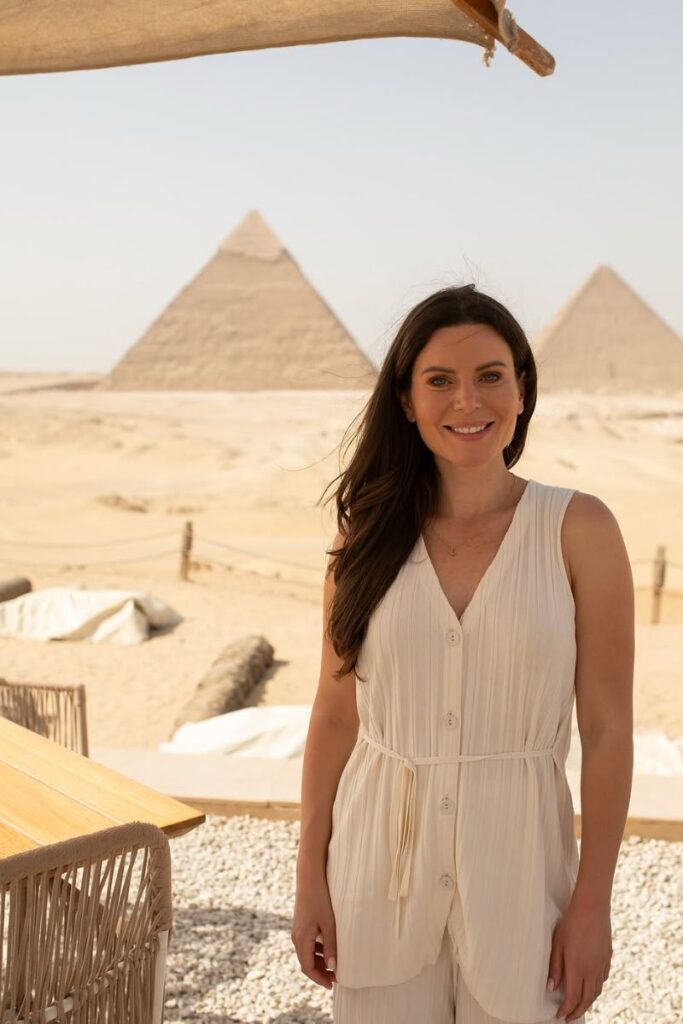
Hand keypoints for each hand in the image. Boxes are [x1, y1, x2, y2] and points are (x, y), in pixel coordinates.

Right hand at [291, 880, 337, 989]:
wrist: (310, 878)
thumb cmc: (320, 900)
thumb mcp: (329, 924)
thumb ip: (331, 946)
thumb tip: (333, 968)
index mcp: (301, 940)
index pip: (307, 968)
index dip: (319, 978)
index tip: (332, 984)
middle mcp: (296, 937)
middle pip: (306, 962)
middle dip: (320, 972)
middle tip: (335, 979)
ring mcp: (297, 930)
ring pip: (307, 953)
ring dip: (319, 962)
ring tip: (334, 966)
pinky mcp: (301, 924)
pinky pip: (307, 944)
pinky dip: (317, 951)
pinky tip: (328, 949)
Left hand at [547, 901, 611, 1020]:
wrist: (592, 907)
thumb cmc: (571, 923)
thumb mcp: (557, 944)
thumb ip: (555, 968)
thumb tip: (551, 988)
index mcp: (578, 968)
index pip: (573, 998)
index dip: (566, 1010)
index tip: (559, 1015)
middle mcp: (592, 970)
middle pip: (587, 1000)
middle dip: (577, 1012)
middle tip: (569, 1017)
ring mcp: (602, 965)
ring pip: (597, 992)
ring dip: (587, 1002)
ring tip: (578, 1005)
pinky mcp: (608, 958)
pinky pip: (603, 979)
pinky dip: (596, 988)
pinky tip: (591, 987)